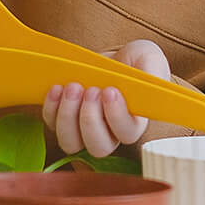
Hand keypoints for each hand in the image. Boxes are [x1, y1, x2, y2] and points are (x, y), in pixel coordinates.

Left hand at [43, 39, 169, 158]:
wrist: (113, 58)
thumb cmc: (134, 61)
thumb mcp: (149, 58)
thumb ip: (152, 71)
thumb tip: (150, 83)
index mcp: (134, 122)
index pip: (127, 134)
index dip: (116, 116)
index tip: (110, 90)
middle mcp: (109, 133)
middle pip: (98, 147)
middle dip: (90, 119)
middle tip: (91, 90)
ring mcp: (84, 130)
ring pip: (71, 143)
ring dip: (68, 117)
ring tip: (72, 87)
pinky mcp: (64, 121)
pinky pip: (52, 125)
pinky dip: (52, 108)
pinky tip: (57, 87)